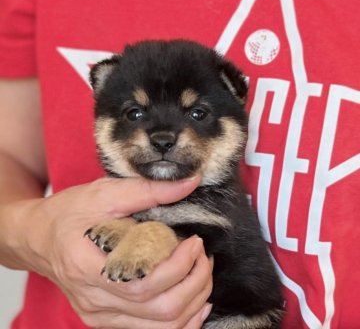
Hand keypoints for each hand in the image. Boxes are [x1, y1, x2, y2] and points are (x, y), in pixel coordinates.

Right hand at [20, 177, 212, 327]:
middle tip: (203, 255)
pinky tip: (194, 301)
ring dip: (193, 302)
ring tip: (202, 273)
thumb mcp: (105, 193)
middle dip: (194, 283)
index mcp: (86, 265)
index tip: (194, 242)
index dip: (179, 266)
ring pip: (160, 327)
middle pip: (158, 310)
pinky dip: (181, 319)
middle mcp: (93, 298)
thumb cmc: (69, 213)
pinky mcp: (105, 318)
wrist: (40, 236)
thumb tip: (189, 183)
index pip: (143, 282)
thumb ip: (148, 190)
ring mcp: (99, 313)